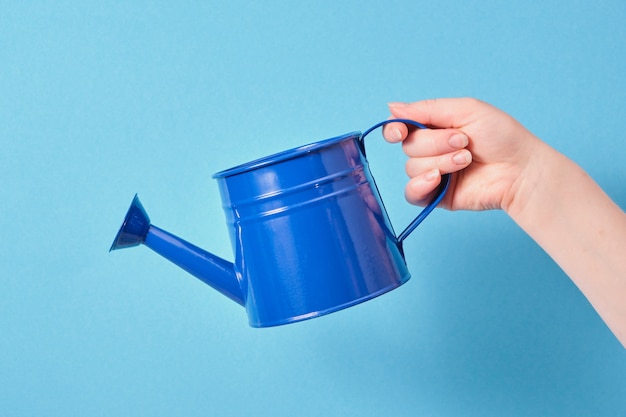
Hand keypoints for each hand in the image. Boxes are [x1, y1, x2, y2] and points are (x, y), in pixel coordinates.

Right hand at [383, 98, 542, 212]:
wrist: (520, 169)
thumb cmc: (501, 136)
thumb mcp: (465, 109)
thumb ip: (426, 109)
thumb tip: (391, 107)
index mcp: (433, 126)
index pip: (399, 128)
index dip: (394, 129)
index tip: (400, 131)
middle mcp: (429, 150)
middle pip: (408, 146)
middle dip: (435, 143)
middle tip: (464, 142)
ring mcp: (432, 173)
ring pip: (412, 167)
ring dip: (441, 162)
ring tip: (467, 159)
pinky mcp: (435, 195)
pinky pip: (411, 193)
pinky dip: (421, 184)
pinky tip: (438, 179)